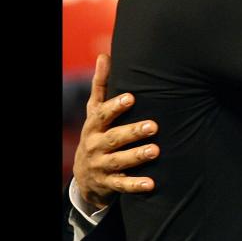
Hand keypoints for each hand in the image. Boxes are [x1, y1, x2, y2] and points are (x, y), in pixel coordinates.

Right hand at [72, 53, 158, 208]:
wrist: (85, 176)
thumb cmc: (97, 134)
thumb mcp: (94, 111)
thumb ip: (101, 85)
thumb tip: (104, 55)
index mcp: (93, 126)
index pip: (102, 114)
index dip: (116, 106)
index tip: (132, 97)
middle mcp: (95, 145)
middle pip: (114, 138)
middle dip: (133, 132)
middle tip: (154, 126)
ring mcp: (101, 166)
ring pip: (119, 162)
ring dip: (137, 156)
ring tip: (156, 151)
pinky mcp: (109, 184)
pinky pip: (122, 186)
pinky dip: (136, 185)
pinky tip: (152, 184)